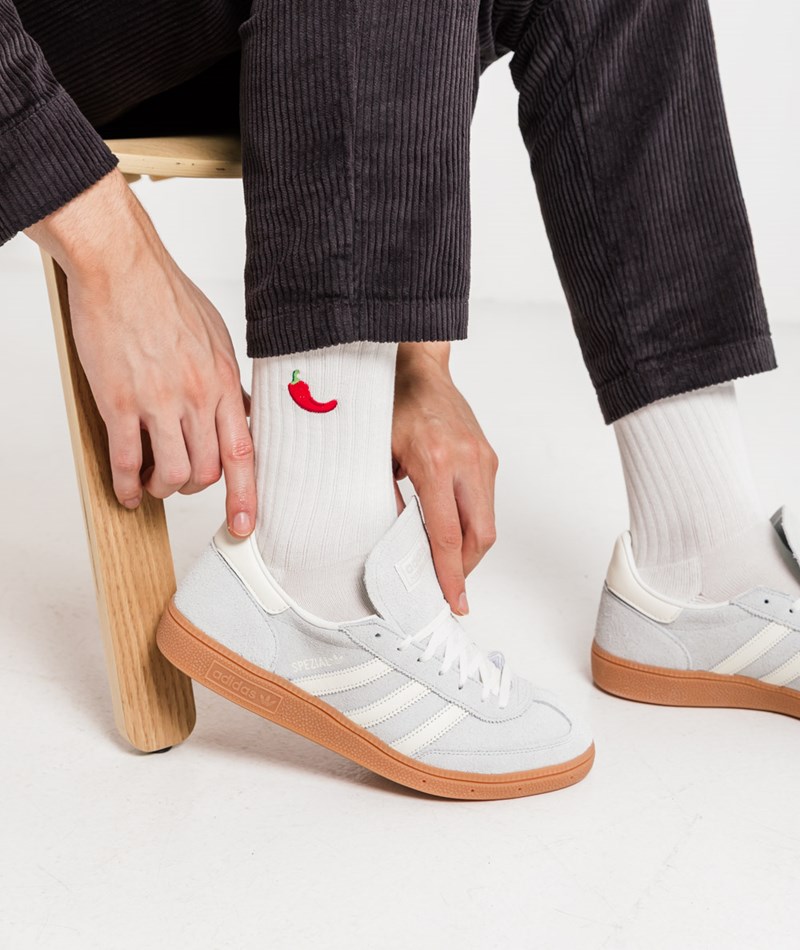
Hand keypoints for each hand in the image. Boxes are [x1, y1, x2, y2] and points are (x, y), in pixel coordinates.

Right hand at [26, 170, 256, 535]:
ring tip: (152, 484)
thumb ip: (228, 380)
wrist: (121, 267)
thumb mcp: (217, 337)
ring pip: (171, 472)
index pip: (243, 452)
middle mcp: (197, 397)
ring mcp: (158, 402)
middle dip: (194, 488)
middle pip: (206, 470)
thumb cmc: (166, 296)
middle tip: (181, 483)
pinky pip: (125, 460)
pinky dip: (125, 484)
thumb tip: (241, 410)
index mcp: (224, 382)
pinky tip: (124, 490)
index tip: (246, 525)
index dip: (246, 495)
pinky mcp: (119, 402)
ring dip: (162, 488)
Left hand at [392, 342, 498, 614]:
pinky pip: (486, 503)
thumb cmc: (391, 405)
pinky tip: (453, 532)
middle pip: (480, 536)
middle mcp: (468, 462)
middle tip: (449, 589)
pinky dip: (472, 525)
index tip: (454, 601)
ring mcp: (483, 459)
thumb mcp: (377, 455)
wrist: (418, 368)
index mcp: (437, 462)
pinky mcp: (489, 456)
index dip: (450, 574)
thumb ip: (388, 500)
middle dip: (466, 569)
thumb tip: (395, 543)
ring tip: (447, 564)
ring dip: (470, 549)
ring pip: (488, 522)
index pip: (447, 534)